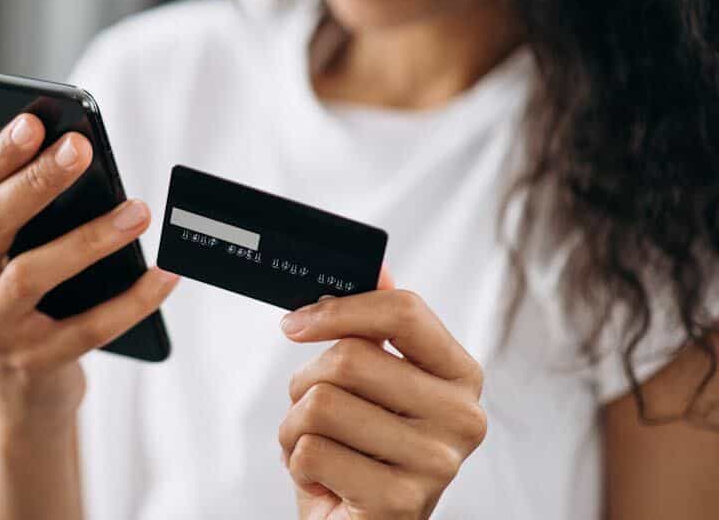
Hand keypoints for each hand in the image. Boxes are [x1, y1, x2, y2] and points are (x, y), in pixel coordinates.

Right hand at [0, 114, 179, 430]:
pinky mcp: (33, 366)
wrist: (17, 392)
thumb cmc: (4, 294)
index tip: (34, 122)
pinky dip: (132, 300)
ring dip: (89, 237)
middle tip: (81, 148)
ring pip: (33, 274)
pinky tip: (165, 273)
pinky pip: (88, 329)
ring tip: (138, 210)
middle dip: (37, 182)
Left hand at [278, 278, 486, 519]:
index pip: (403, 311)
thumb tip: (376, 262)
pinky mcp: (399, 503)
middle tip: (314, 412)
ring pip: (321, 405)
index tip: (295, 323)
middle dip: (306, 383)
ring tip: (321, 449)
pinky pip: (311, 452)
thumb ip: (377, 323)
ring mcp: (436, 464)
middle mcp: (463, 418)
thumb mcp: (373, 382)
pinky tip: (325, 481)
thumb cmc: (362, 448)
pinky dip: (297, 465)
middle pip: (350, 359)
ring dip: (295, 427)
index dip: (339, 309)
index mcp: (461, 376)